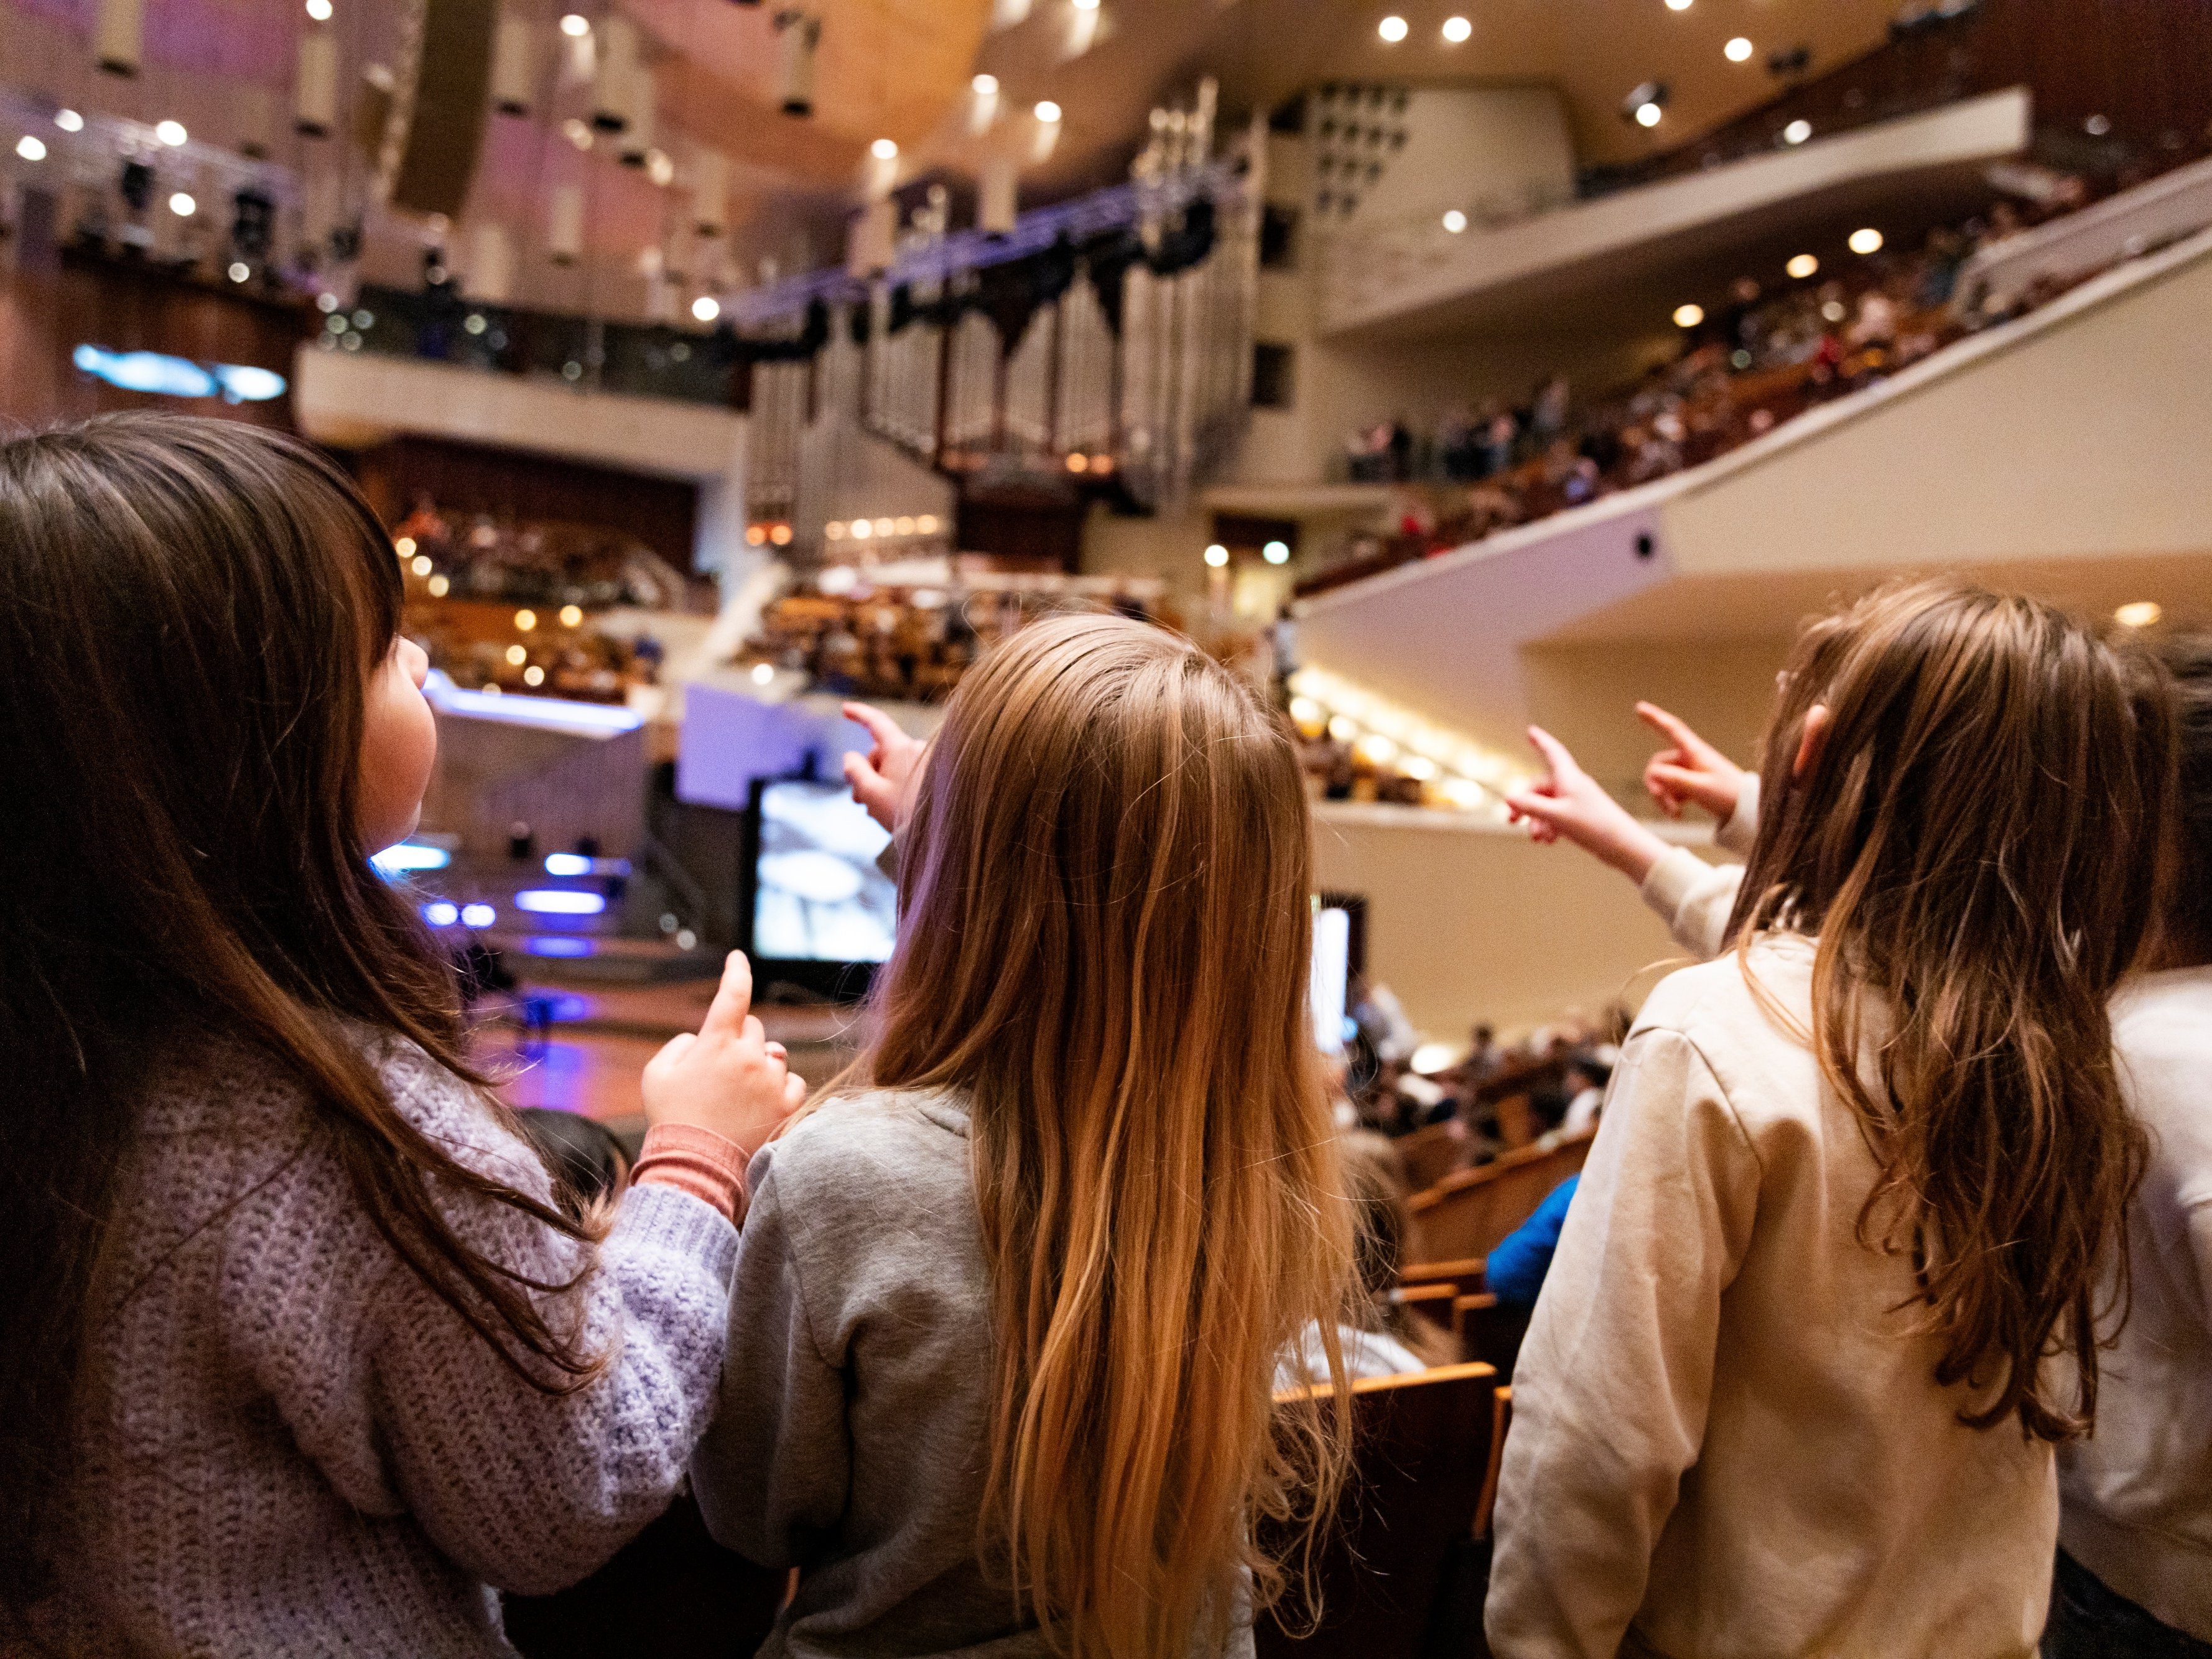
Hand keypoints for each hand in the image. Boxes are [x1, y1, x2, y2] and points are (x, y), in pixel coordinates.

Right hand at [640, 952, 805, 1160]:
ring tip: (738, 1096)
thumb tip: (702, 1040)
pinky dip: (780, 1086)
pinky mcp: (787, 1104)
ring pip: (774, 1055)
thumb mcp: (656, 1073)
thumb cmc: (672, 1118)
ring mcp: (771, 1080)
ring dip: (760, 1066)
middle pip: (754, 1028)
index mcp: (716, 1043)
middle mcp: (749, 1055)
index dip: (736, 971)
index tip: (737, 958)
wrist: (695, 1167)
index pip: (733, 994)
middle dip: (740, 1040)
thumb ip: (680, 1045)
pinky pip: (793, 1080)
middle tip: (721, 1070)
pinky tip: (761, 1102)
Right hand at [841, 702, 925, 833]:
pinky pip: (909, 775)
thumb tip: (849, 757)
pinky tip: (892, 809)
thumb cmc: (906, 814)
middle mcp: (918, 749)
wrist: (946, 834)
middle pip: (882, 753)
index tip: (846, 708)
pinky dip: (896, 787)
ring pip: (894, 767)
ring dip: (880, 784)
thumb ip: (854, 772)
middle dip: (866, 773)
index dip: (859, 714)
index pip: (877, 723)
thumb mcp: (871, 794)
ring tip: (876, 810)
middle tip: (858, 801)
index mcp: (901, 749)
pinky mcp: (936, 776)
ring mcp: (929, 762)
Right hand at [1504, 726, 1669, 884]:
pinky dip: (1549, 827)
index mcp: (1569, 778)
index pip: (1552, 752)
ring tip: (1538, 838)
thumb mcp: (1557, 816)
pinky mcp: (1581, 817)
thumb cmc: (1594, 826)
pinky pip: (1557, 817)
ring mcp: (1577, 802)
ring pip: (1547, 806)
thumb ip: (1531, 807)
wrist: (1622, 845)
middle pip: (1541, 787)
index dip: (1541, 741)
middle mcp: (1572, 786)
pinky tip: (1549, 841)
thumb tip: (1509, 798)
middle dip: (1526, 805)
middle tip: (1512, 821)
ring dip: (1537, 821)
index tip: (1531, 731)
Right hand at [1637, 702, 1746, 821]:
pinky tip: (1678, 814)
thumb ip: (1675, 779)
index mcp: (1695, 752)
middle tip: (1664, 804)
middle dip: (1657, 785)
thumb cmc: (1728, 795)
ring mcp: (1689, 771)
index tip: (1639, 707)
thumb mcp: (1700, 788)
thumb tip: (1653, 773)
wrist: (1746, 809)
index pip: (1672, 729)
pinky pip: (1670, 789)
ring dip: (1664, 797)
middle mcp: (1690, 758)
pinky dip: (1670, 801)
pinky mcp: (1690, 784)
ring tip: (1675, 814)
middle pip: (1659, 764)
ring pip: (1662, 780)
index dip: (1655, 718)